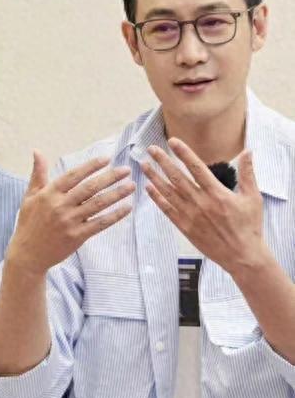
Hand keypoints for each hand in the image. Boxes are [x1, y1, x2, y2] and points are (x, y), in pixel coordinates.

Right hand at [8, 150, 134, 274]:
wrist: (27, 254)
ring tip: (131, 186)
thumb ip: (38, 174)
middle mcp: (60, 206)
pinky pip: (100, 224)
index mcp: (50, 193)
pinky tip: (127, 208)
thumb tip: (37, 151)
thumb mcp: (30, 196)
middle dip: (110, 177)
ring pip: (98, 204)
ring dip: (117, 194)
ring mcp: (69, 222)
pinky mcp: (77, 236)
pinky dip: (115, 215)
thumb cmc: (29, 222)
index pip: (74, 175)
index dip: (91, 166)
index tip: (107, 158)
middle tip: (126, 170)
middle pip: (90, 188)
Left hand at [141, 137, 266, 273]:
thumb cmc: (249, 227)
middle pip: (177, 177)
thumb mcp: (253, 198)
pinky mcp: (185, 227)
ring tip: (144, 165)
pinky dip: (157, 198)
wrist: (242, 257)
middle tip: (151, 149)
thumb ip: (248, 173)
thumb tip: (248, 152)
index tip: (172, 141)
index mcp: (217, 193)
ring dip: (154, 177)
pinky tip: (148, 188)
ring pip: (168, 192)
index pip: (196, 167)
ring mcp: (191, 215)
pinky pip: (167, 210)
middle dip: (163, 161)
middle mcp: (201, 202)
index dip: (183, 153)